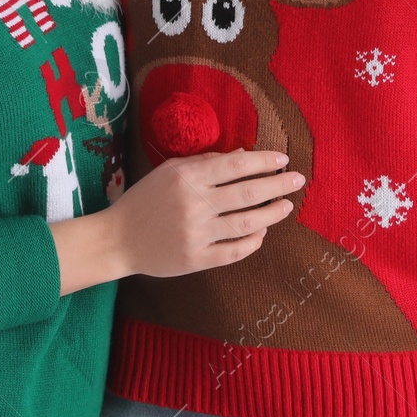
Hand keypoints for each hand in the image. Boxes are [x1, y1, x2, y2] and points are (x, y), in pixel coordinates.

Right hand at [107, 148, 303, 278]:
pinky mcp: (196, 259)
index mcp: (187, 178)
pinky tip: (262, 232)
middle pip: (249, 193)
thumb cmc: (145, 199)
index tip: (284, 159)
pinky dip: (253, 241)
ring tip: (286, 206)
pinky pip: (234, 251)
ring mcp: (197, 234)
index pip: (236, 166)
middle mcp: (195, 205)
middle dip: (279, 185)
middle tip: (298, 180)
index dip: (264, 162)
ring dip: (273, 213)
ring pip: (247, 223)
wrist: (118, 239)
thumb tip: (244, 157)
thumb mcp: (170, 171)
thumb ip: (206, 162)